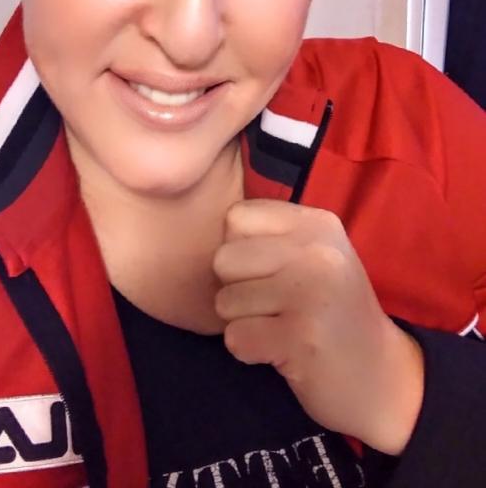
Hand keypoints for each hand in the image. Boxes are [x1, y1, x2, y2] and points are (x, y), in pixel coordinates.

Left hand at [212, 199, 424, 454]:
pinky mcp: (300, 338)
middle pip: (224, 258)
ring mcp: (311, 293)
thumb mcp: (314, 254)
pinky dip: (249, 351)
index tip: (269, 272)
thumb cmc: (332, 309)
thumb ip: (271, 236)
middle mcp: (317, 251)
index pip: (236, 218)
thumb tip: (213, 234)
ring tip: (280, 328)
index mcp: (317, 223)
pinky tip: (281, 351)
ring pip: (225, 301)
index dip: (239, 249)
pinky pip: (236, 338)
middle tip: (273, 306)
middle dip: (236, 288)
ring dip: (243, 322)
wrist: (381, 376)